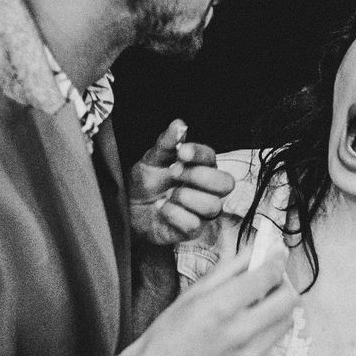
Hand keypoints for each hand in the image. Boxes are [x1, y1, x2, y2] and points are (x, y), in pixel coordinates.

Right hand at [120, 244, 297, 355]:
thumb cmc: (168, 334)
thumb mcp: (193, 293)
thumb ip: (229, 268)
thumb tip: (256, 249)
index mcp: (222, 307)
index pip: (268, 276)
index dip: (277, 260)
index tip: (277, 254)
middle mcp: (241, 333)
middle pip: (290, 299)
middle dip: (283, 284)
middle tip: (270, 280)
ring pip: (286, 322)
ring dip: (277, 309)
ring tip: (256, 306)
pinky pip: (273, 344)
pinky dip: (265, 332)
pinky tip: (244, 333)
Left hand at [129, 120, 234, 244]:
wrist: (129, 209)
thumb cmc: (146, 182)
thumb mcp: (152, 159)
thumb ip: (166, 142)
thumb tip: (179, 124)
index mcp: (201, 167)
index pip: (212, 157)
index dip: (199, 154)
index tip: (181, 152)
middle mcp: (208, 189)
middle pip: (226, 183)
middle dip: (198, 176)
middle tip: (174, 173)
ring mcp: (202, 211)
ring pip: (212, 206)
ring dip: (185, 197)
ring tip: (167, 195)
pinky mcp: (193, 230)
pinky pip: (194, 224)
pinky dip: (174, 214)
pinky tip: (161, 208)